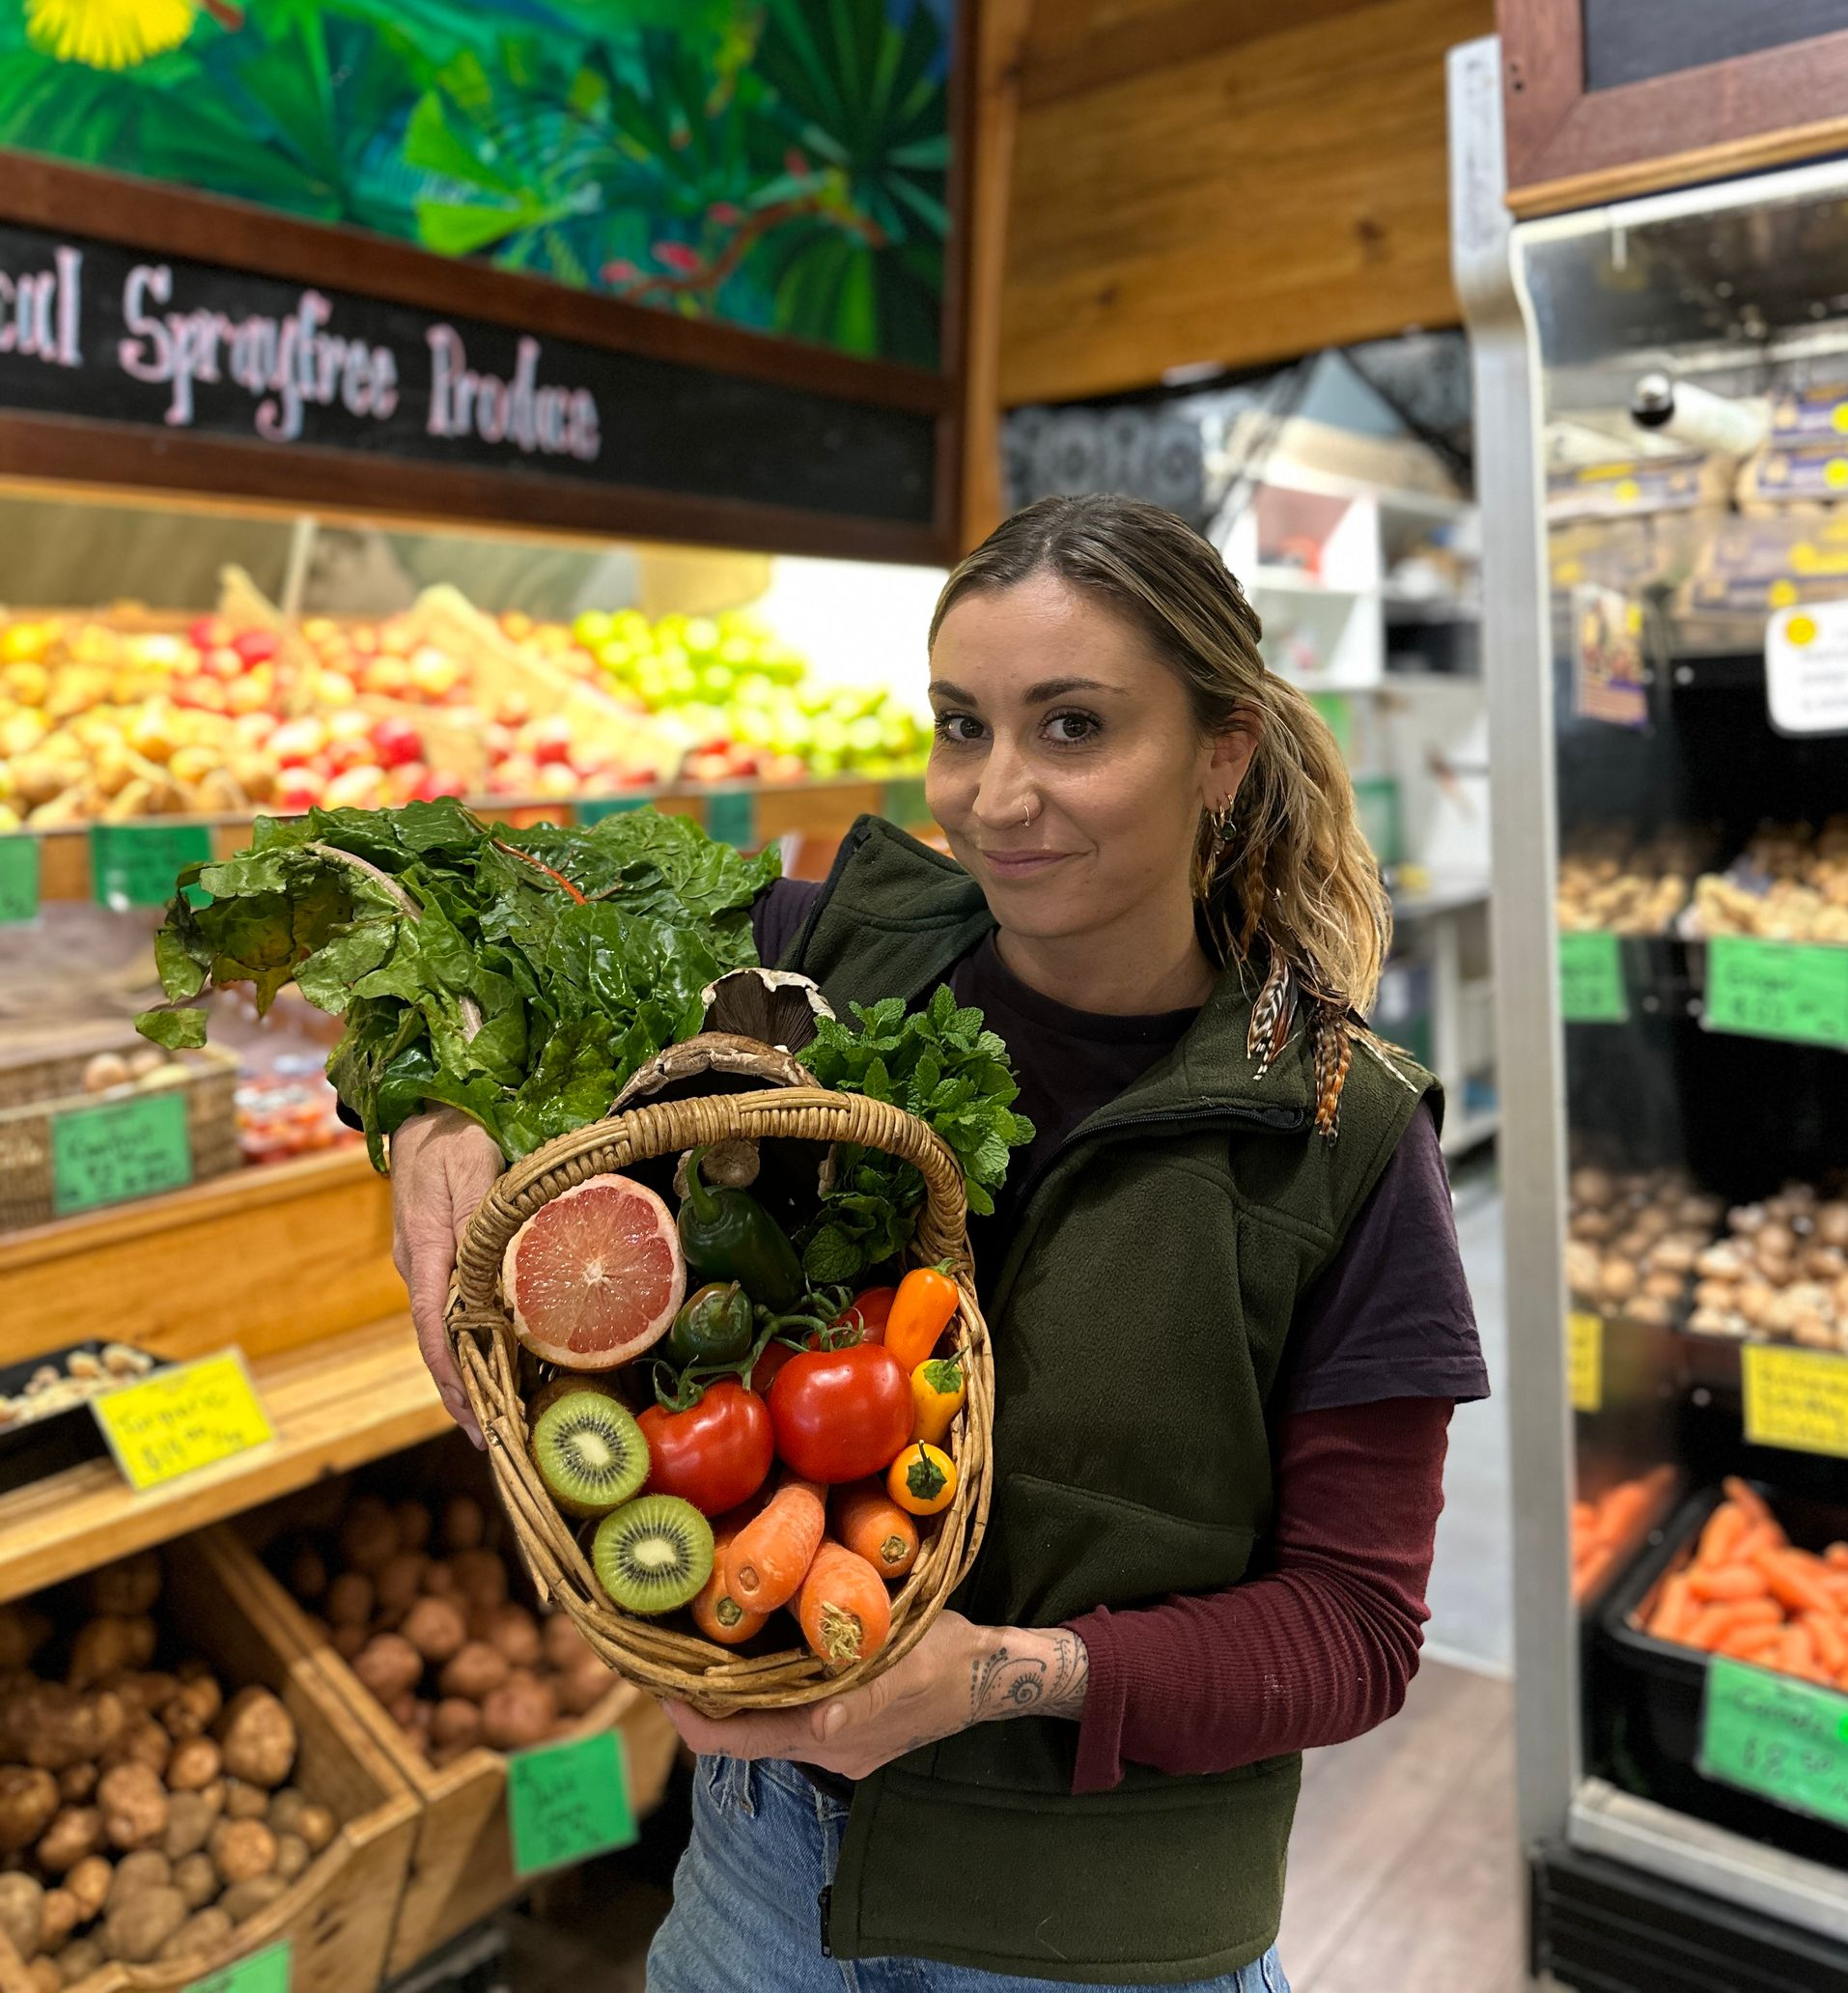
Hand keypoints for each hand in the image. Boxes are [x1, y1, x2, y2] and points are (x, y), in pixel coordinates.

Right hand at [390, 1107, 503, 1446]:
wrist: (425, 1108)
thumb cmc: (454, 1134)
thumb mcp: (474, 1167)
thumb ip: (482, 1216)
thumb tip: (489, 1272)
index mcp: (426, 1249)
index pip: (432, 1326)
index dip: (451, 1375)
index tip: (472, 1415)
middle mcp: (419, 1264)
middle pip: (436, 1340)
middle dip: (461, 1391)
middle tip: (494, 1439)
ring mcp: (424, 1262)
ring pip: (443, 1326)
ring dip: (467, 1370)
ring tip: (500, 1416)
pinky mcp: (437, 1255)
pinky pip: (451, 1305)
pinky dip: (470, 1339)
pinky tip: (496, 1360)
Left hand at [663, 1613, 1089, 1779]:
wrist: (992, 1675)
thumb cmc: (945, 1655)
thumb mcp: (901, 1655)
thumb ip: (858, 1687)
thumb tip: (821, 1712)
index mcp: (823, 1734)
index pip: (728, 1741)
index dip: (686, 1713)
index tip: (656, 1674)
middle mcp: (822, 1750)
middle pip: (739, 1733)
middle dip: (704, 1695)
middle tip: (674, 1643)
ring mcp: (838, 1748)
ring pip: (766, 1724)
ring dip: (738, 1692)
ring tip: (713, 1638)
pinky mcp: (852, 1737)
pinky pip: (794, 1718)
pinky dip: (772, 1691)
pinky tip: (771, 1648)